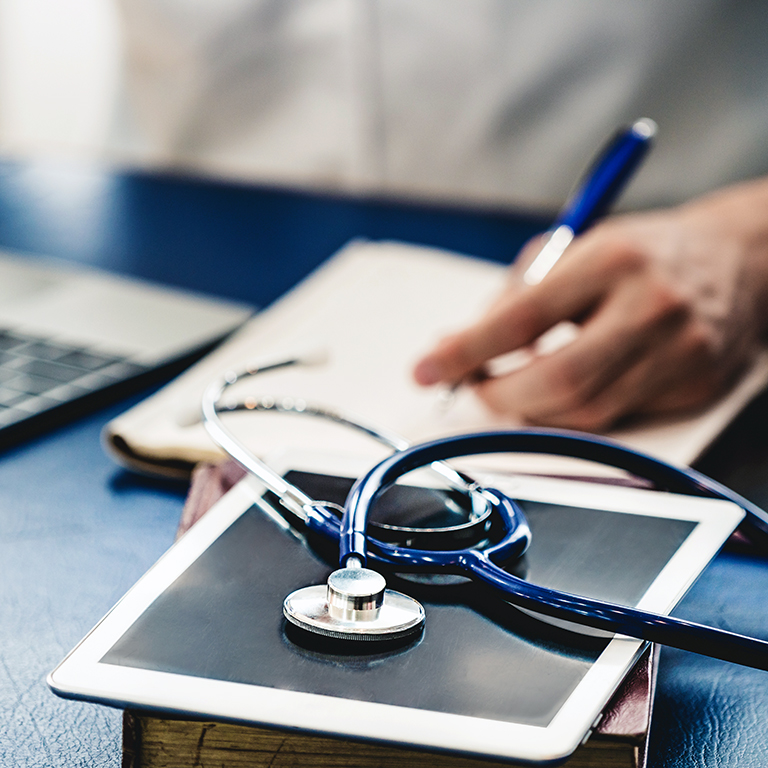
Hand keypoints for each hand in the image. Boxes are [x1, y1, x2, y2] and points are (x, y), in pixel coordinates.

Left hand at [413, 179, 767, 429]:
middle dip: (498, 395)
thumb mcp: (572, 248)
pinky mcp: (694, 385)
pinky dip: (574, 412)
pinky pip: (615, 418)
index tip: (425, 370)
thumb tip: (459, 350)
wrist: (737, 258)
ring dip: (533, 410)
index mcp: (611, 260)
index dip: (464, 352)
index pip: (521, 319)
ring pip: (585, 412)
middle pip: (555, 381)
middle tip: (473, 387)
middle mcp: (652, 307)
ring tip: (515, 385)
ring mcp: (680, 352)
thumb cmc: (638, 253)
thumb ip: (514, 297)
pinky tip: (566, 388)